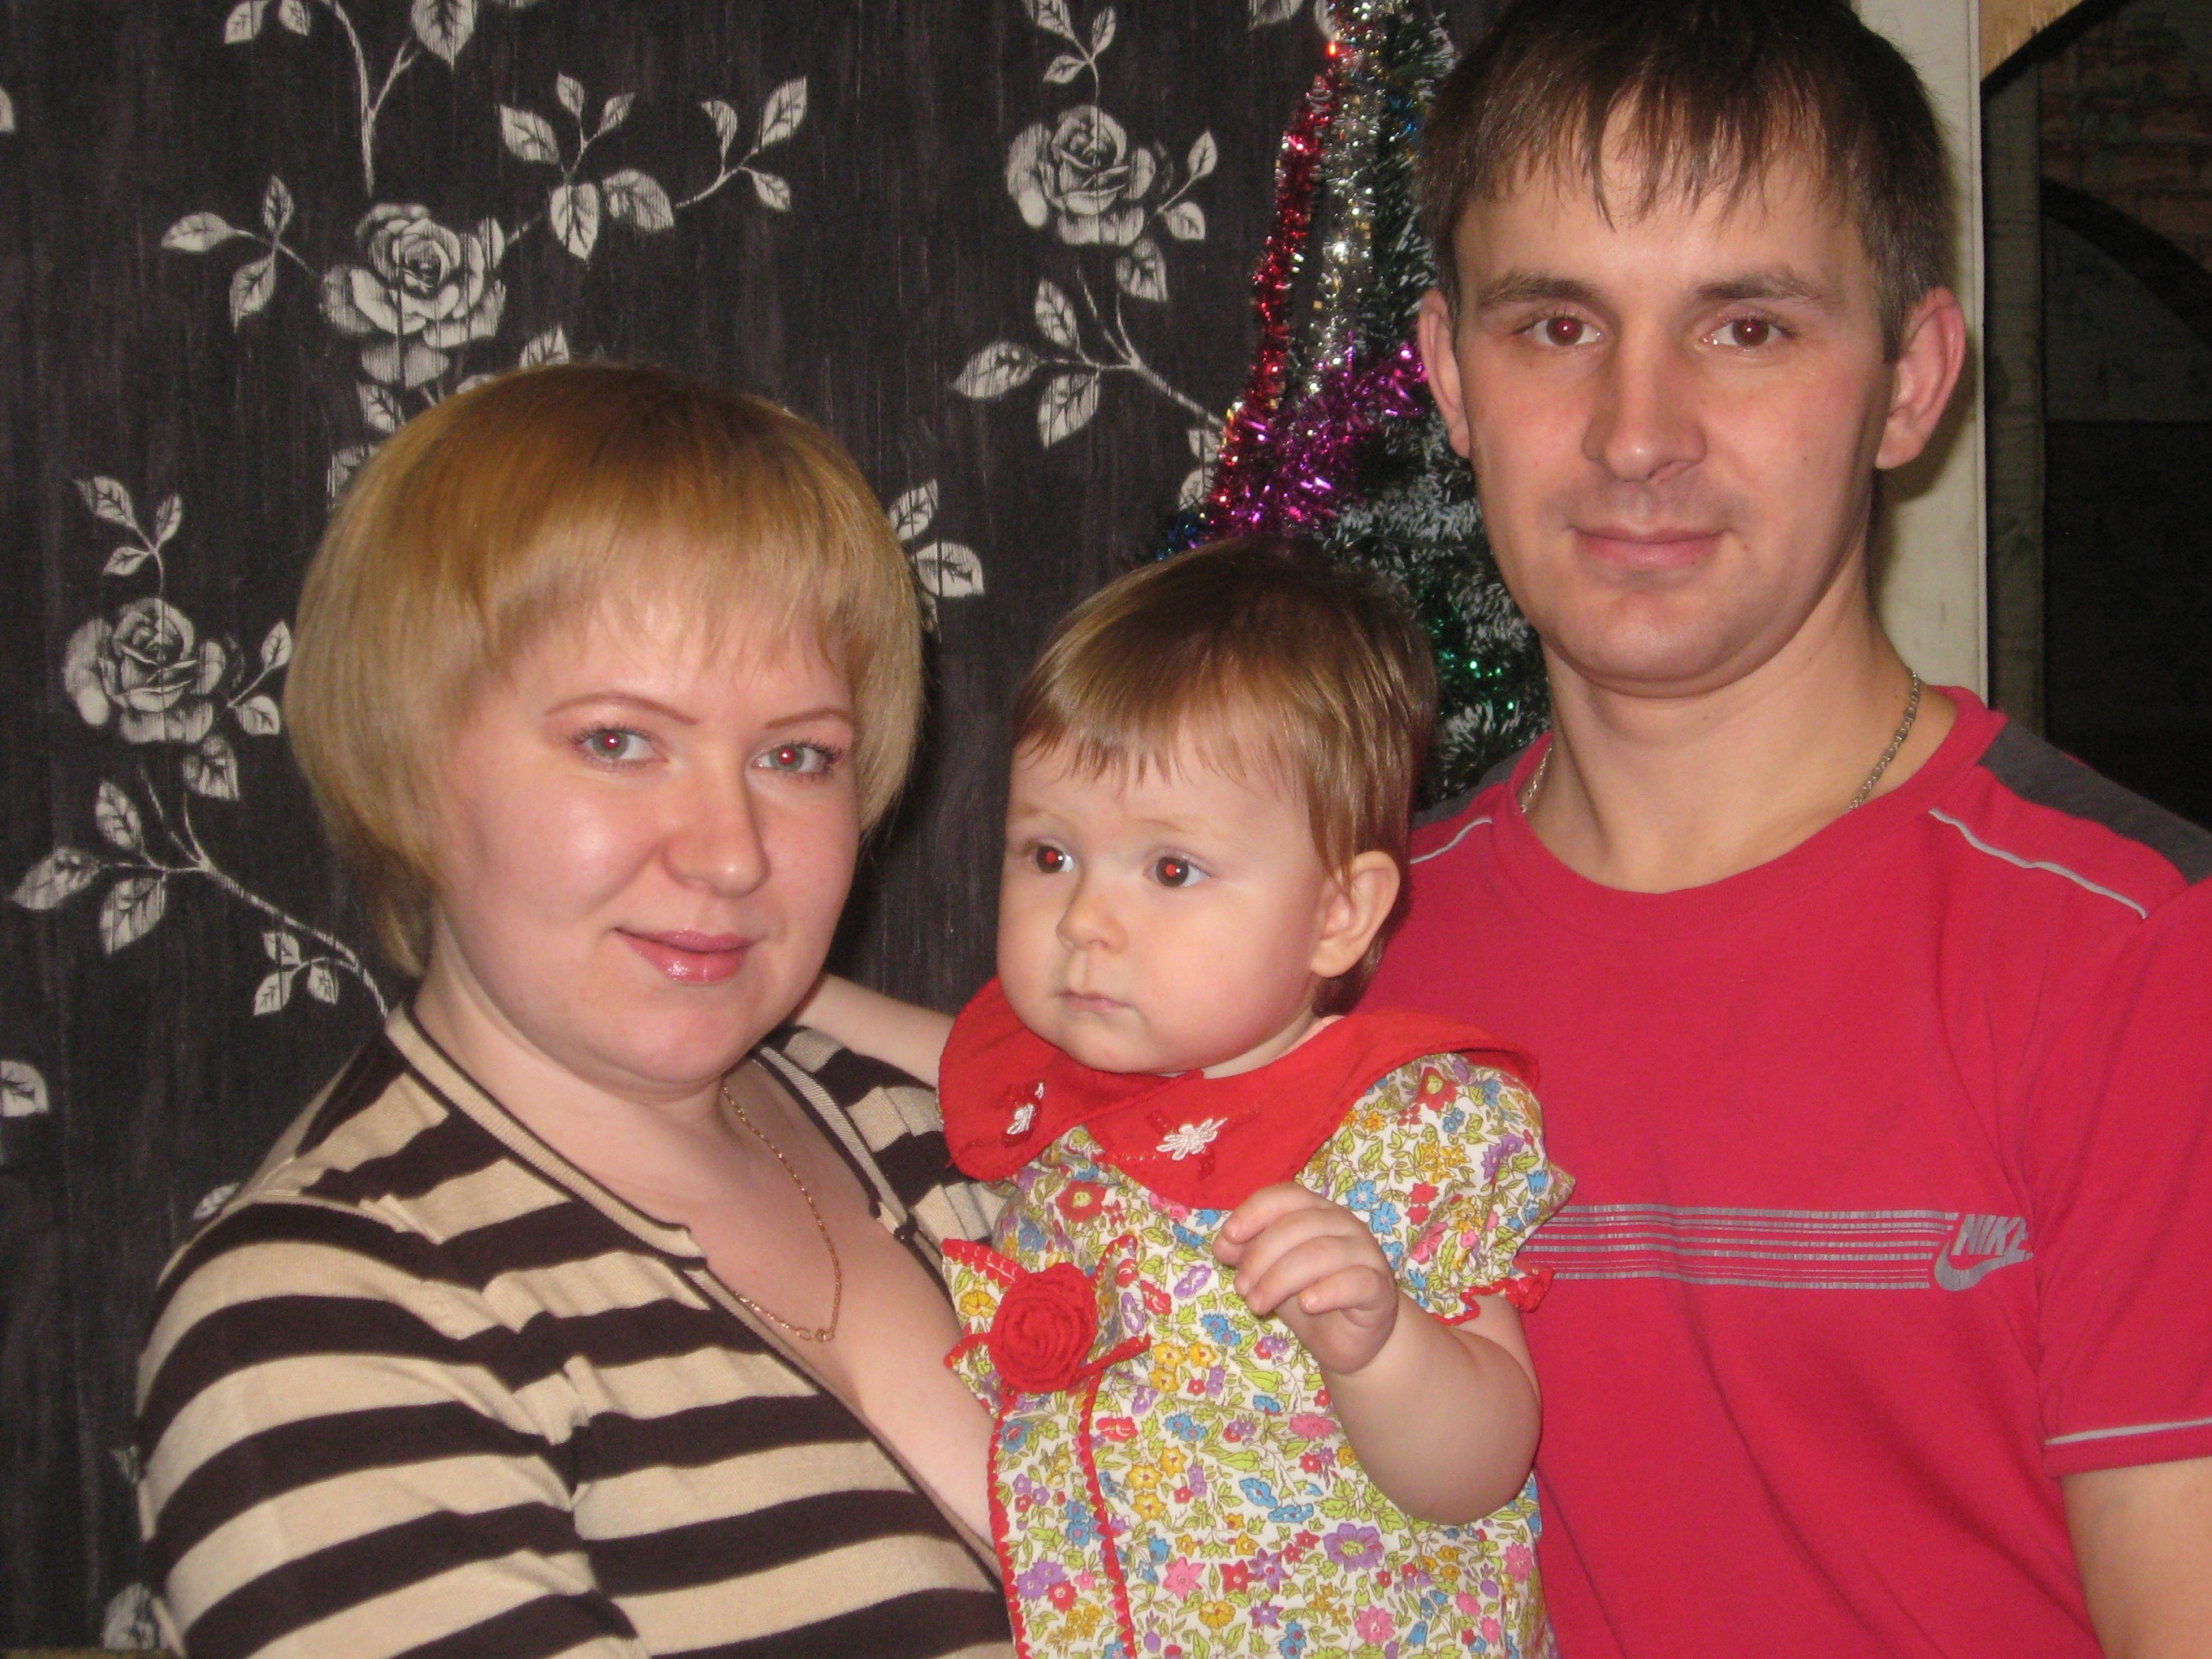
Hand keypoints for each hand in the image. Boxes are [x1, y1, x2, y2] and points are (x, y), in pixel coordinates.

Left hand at [1214, 1181, 1399, 1375]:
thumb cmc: (1308, 1298)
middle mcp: (1344, 1224)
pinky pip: (1355, 1281)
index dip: (1254, 1212)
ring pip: (1321, 1253)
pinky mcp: (1379, 1289)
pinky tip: (1306, 1304)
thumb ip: (1248, 1255)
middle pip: (1297, 1225)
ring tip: (1258, 1304)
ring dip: (1281, 1279)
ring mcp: (1366, 1254)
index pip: (1286, 1196)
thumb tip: (1222, 1244)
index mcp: (1316, 1212)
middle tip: (1242, 1289)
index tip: (1228, 1238)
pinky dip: (1327, 1291)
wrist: (1349, 1341)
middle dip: (1260, 1256)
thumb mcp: (1270, 1275)